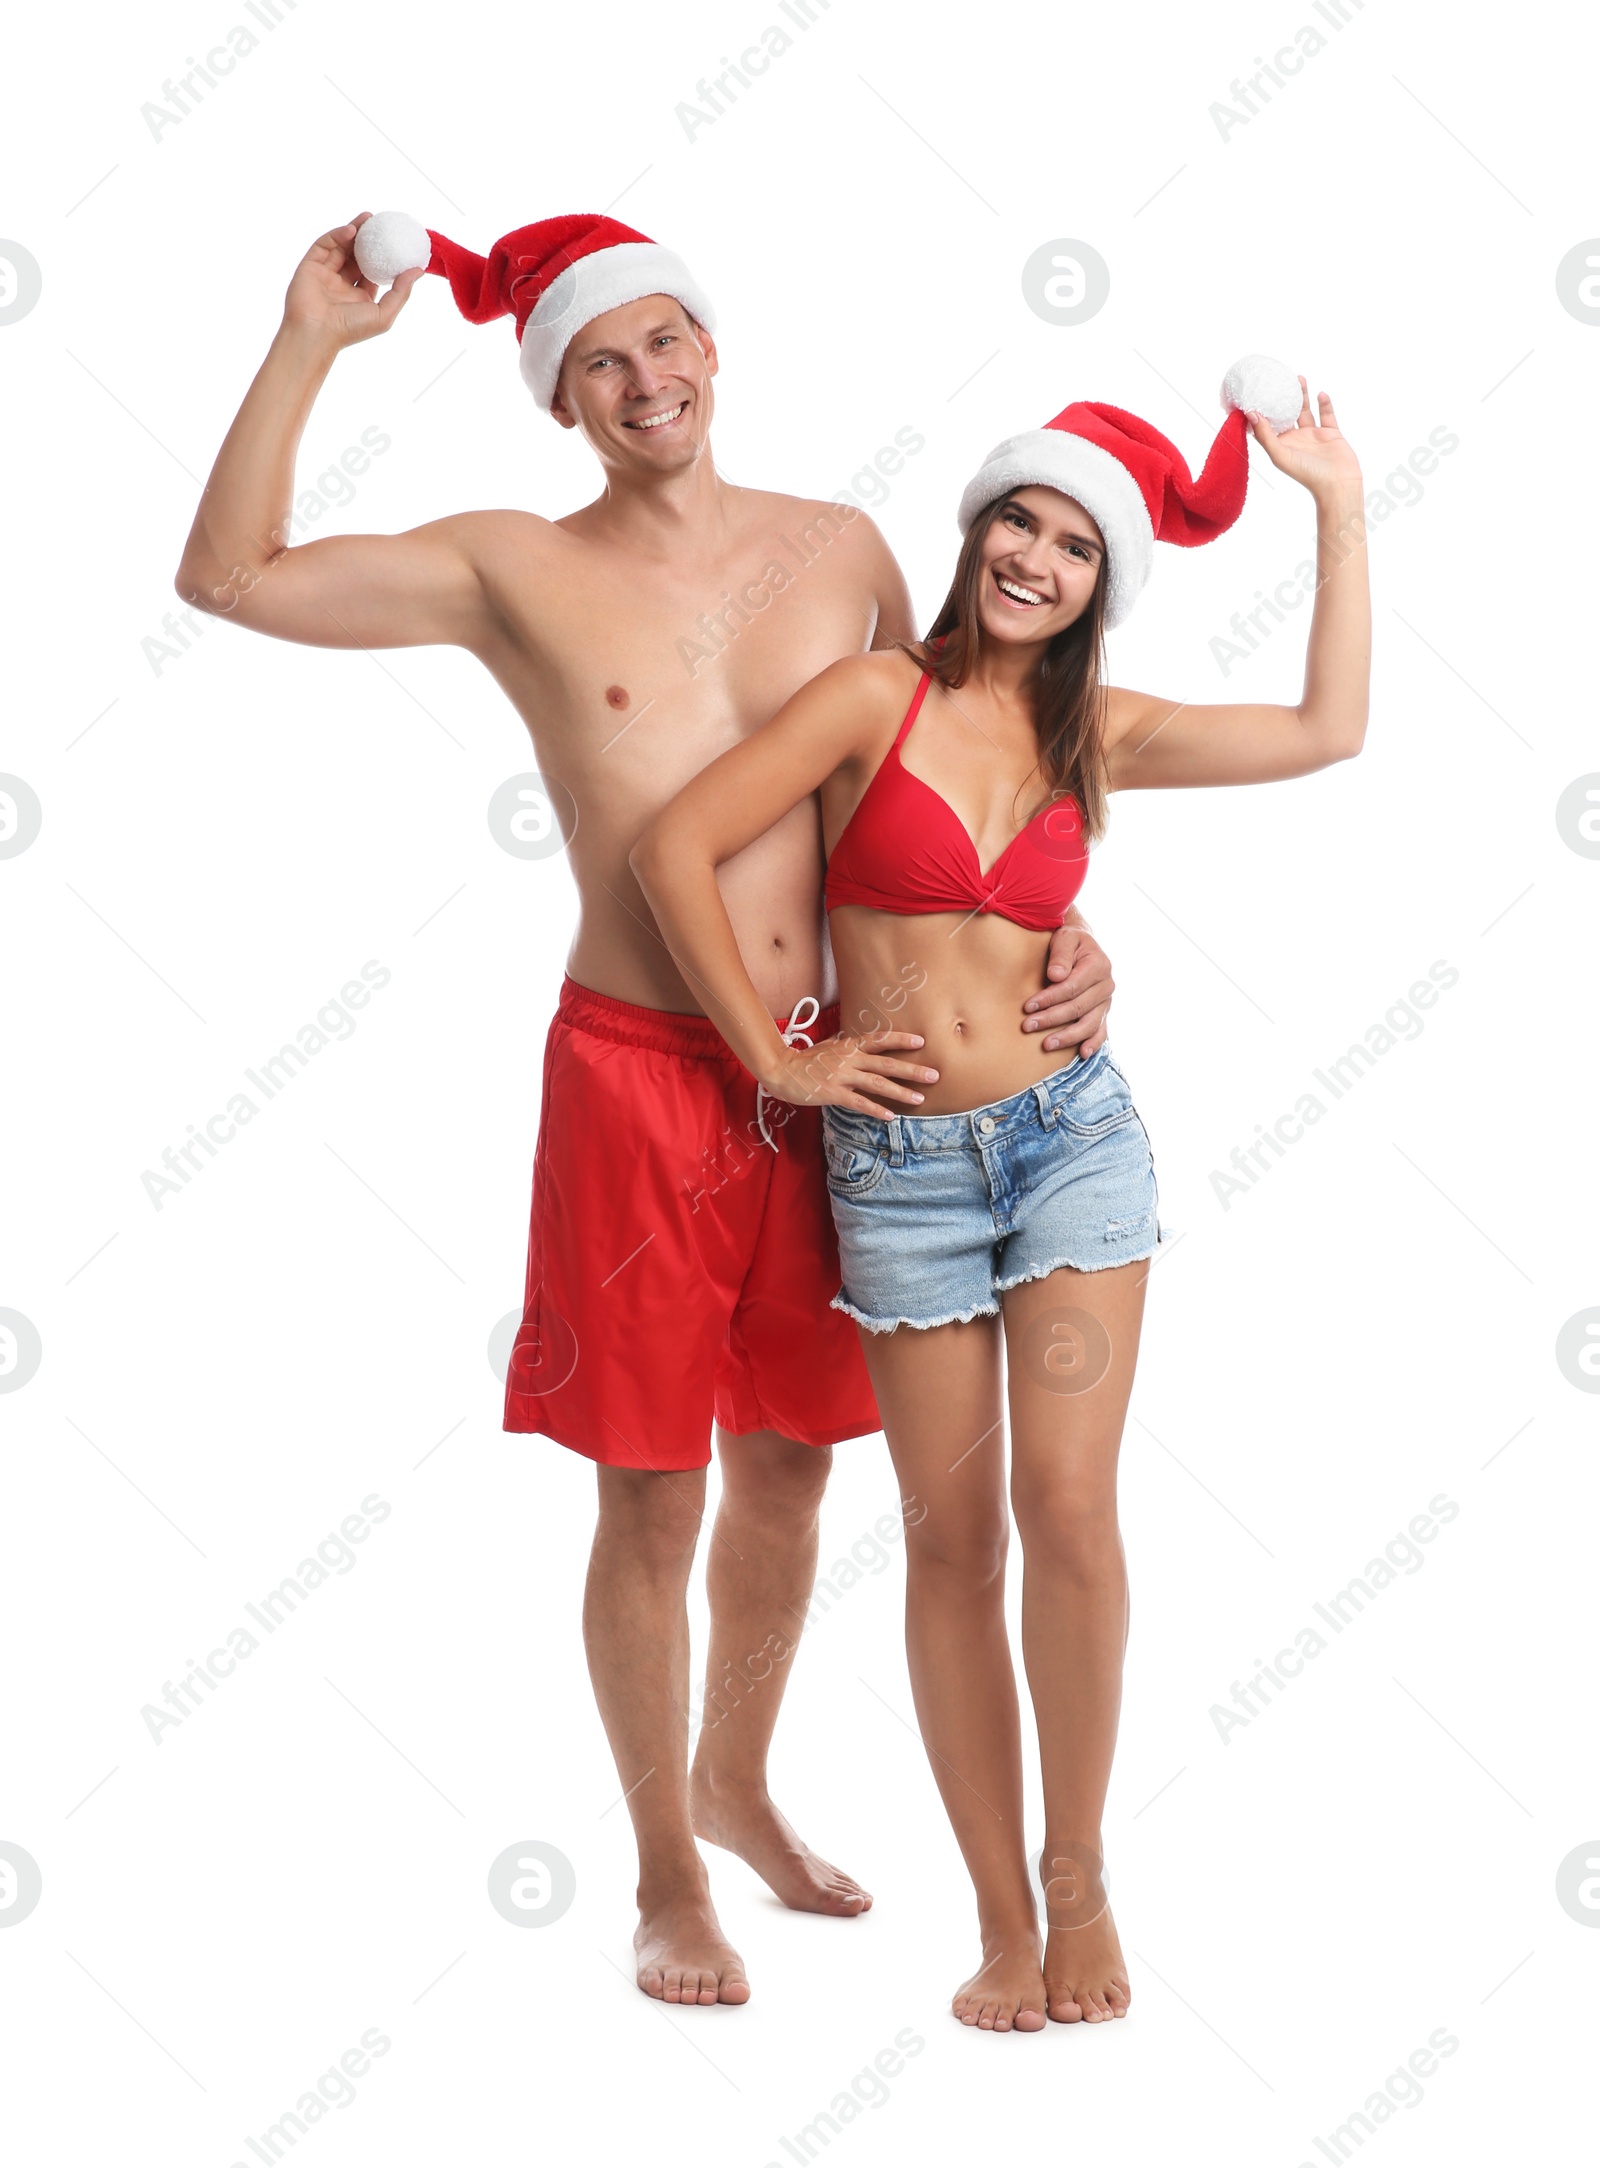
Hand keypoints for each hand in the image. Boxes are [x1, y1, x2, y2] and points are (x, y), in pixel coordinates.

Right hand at [281, 215, 422, 355]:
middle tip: (381, 223)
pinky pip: (325, 245)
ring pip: (341, 247)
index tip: (396, 241)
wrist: (315, 332)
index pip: (373, 271)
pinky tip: (352, 229)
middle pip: (357, 256)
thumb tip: (418, 270)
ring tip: (368, 217)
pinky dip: (337, 235)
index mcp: (359, 297)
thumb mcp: (384, 313)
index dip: (384, 256)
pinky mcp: (310, 266)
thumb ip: (401, 292)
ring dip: (354, 230)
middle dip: (368, 239)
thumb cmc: (350, 329)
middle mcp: (342, 285)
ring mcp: (325, 274)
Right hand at [761, 1030, 937, 1120]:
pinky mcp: (833, 1093)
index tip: (921, 1042)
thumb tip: (856, 1039)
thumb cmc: (804, 1059)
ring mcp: (842, 1076)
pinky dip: (876, 1110)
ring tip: (920, 1098)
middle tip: (935, 1074)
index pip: (879, 1039)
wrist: (780, 1070)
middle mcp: (849, 1059)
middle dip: (912, 1070)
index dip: (900, 1040)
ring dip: (901, 1092)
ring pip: (877, 1084)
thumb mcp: (827, 1046)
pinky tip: (891, 1116)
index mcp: (848, 1046)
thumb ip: (844, 1044)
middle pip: (886, 1064)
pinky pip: (859, 1103)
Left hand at [1025, 924, 1112, 1054]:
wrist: (1081, 944)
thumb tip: (1056, 976)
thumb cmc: (1068, 940)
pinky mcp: (1103, 1012)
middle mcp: (1106, 985)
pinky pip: (1101, 1030)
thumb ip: (1060, 954)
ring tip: (1046, 1045)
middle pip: (1077, 1007)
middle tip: (1027, 1026)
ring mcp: (1106, 1001)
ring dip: (1067, 1037)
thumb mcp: (1064, 937)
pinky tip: (1082, 1054)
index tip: (1027, 1006)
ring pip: (1088, 1024)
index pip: (1071, 987)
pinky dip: (1093, 1043)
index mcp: (1098, 965)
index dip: (1049, 998)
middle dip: (1051, 1018)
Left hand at [1248, 379, 1361, 501]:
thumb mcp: (1280, 455)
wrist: (1337, 483)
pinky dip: (1325, 404)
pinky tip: (1320, 393)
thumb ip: (1265, 436)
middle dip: (1282, 398)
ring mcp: (1314, 436)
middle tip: (1278, 380)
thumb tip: (1251, 414)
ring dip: (1302, 395)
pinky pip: (1327, 415)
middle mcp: (1297, 440)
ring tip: (1298, 378)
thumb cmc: (1307, 474)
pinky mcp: (1331, 433)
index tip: (1253, 394)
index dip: (1260, 412)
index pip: (1267, 426)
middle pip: (1287, 414)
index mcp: (1282, 446)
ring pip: (1306, 411)